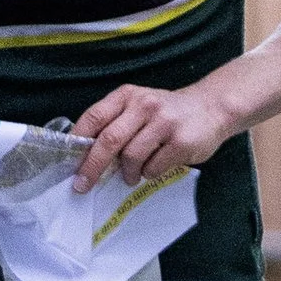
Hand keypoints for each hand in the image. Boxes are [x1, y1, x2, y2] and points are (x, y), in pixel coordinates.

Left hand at [69, 81, 230, 193]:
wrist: (211, 108)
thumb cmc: (167, 113)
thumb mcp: (139, 106)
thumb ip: (115, 123)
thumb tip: (85, 155)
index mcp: (127, 95)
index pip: (94, 117)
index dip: (78, 141)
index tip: (69, 163)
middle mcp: (144, 105)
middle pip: (109, 139)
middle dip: (92, 166)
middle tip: (83, 185)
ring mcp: (164, 122)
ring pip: (131, 157)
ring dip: (127, 173)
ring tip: (132, 176)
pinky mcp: (181, 142)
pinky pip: (154, 167)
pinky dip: (149, 174)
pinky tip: (155, 167)